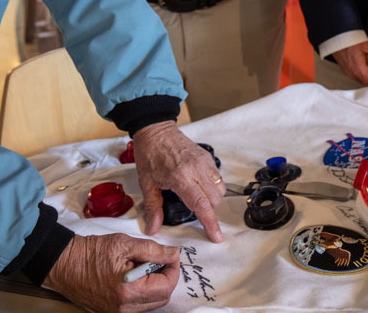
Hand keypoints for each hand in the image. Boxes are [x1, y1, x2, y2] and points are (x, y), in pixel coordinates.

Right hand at [44, 233, 179, 312]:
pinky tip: (136, 275)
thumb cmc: (91, 253)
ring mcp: (119, 312)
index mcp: (129, 291)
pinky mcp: (114, 311)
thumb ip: (152, 250)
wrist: (66, 264)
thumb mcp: (124, 244)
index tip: (171, 255)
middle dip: (167, 277)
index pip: (166, 286)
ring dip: (156, 284)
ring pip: (152, 303)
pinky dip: (144, 291)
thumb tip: (172, 254)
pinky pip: (139, 305)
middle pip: (162, 297)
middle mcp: (125, 307)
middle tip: (161, 259)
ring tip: (145, 265)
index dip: (173, 268)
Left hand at [132, 120, 224, 241]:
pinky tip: (199, 185)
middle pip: (214, 200)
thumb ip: (153, 207)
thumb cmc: (149, 154)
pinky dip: (213, 186)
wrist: (155, 129)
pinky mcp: (207, 157)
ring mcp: (204, 162)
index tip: (217, 237)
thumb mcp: (146, 183)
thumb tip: (153, 229)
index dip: (210, 223)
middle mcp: (196, 169)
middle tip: (192, 209)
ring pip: (220, 190)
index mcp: (180, 177)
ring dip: (212, 199)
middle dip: (207, 210)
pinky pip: (218, 177)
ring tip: (195, 196)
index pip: (201, 205)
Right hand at [332, 42, 367, 85]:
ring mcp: (348, 73)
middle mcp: (352, 73)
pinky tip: (365, 69)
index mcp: (359, 69)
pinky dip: (362, 75)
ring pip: (361, 81)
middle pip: (366, 83)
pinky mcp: (346, 71)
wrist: (337, 39)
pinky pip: (356, 77)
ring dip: (367, 79)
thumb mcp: (367, 47)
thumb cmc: (350, 41)